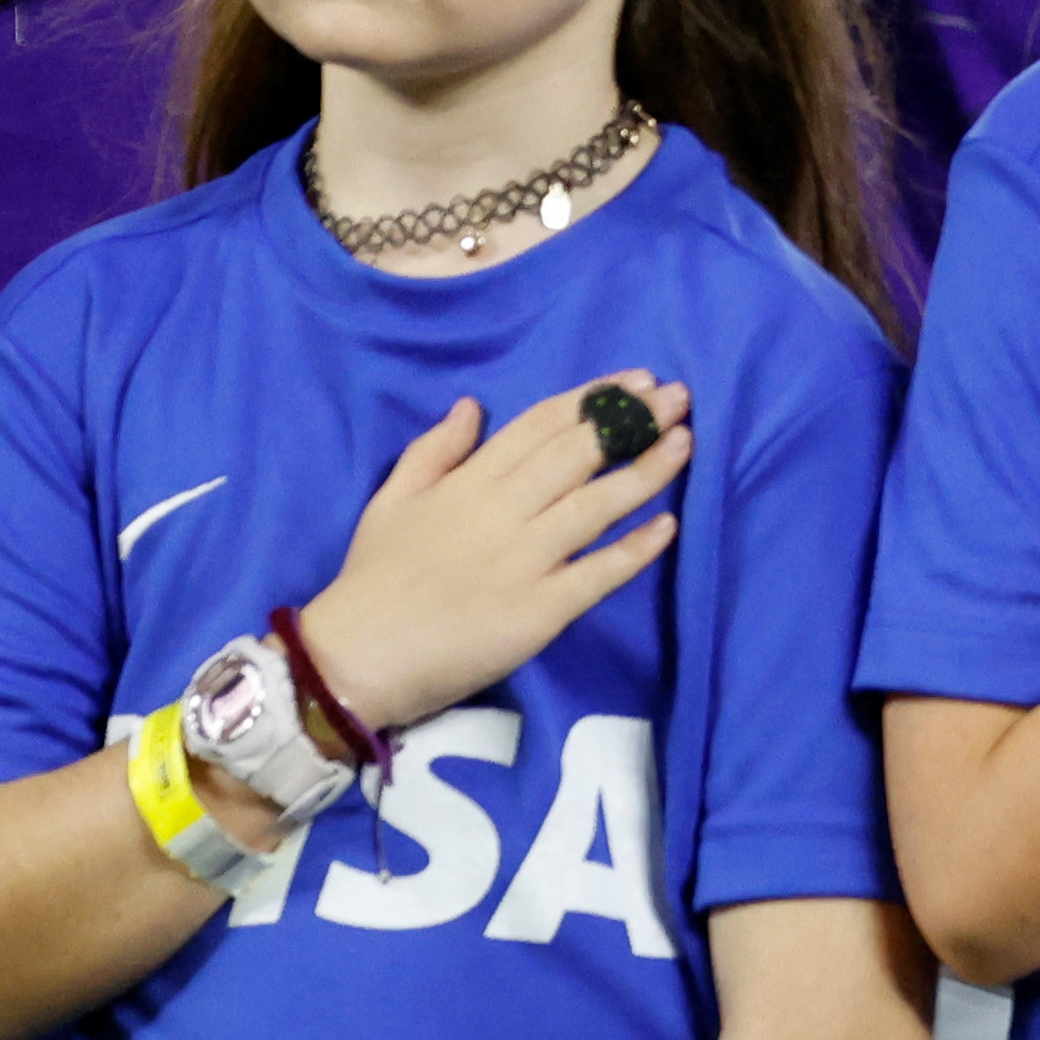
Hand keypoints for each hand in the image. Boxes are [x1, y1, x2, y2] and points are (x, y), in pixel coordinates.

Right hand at [303, 379, 696, 731]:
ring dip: (644, 471)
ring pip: (595, 506)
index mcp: (467, 483)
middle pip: (576, 455)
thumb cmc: (374, 578)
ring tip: (684, 442)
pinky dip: (634, 550)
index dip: (590, 400)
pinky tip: (668, 525)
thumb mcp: (392, 500)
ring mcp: (524, 562)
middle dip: (631, 422)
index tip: (635, 380)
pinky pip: (596, 575)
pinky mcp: (539, 613)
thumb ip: (435, 450)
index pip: (539, 427)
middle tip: (679, 396)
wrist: (355, 659)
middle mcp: (501, 513)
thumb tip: (474, 404)